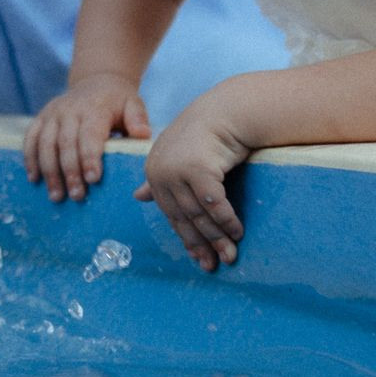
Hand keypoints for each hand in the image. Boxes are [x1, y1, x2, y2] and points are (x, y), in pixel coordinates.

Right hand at [23, 80, 151, 201]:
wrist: (96, 81)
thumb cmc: (118, 101)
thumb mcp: (133, 103)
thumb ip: (138, 118)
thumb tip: (142, 134)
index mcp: (94, 108)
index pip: (89, 134)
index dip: (90, 157)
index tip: (93, 179)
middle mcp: (69, 110)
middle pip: (65, 143)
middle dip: (70, 171)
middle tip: (77, 196)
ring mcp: (52, 113)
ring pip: (45, 143)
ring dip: (49, 171)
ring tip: (56, 196)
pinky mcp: (41, 118)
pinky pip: (30, 138)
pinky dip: (30, 159)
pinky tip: (34, 179)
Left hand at [134, 109, 252, 270]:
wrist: (226, 111)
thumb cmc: (203, 134)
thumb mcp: (176, 157)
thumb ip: (159, 180)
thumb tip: (138, 197)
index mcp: (152, 171)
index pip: (170, 213)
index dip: (186, 237)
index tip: (199, 258)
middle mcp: (160, 172)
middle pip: (184, 217)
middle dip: (202, 245)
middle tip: (215, 265)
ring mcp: (177, 171)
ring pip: (199, 214)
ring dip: (218, 237)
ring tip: (231, 254)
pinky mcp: (198, 169)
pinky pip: (215, 204)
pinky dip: (227, 221)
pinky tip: (238, 232)